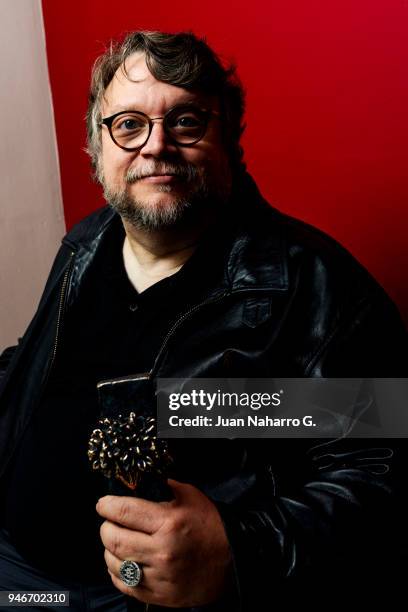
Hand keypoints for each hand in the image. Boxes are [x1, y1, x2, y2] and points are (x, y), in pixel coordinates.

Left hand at [96, 479, 232, 606]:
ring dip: (109, 549)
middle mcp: (161, 551)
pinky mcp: (158, 595)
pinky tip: (124, 560)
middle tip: (110, 521)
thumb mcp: (190, 496)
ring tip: (117, 541)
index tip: (103, 503)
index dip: (107, 505)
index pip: (123, 511)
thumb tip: (138, 484)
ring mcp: (159, 576)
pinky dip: (117, 570)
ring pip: (114, 562)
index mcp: (169, 523)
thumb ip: (163, 487)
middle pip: (113, 538)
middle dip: (106, 526)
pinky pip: (124, 583)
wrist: (231, 561)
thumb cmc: (210, 526)